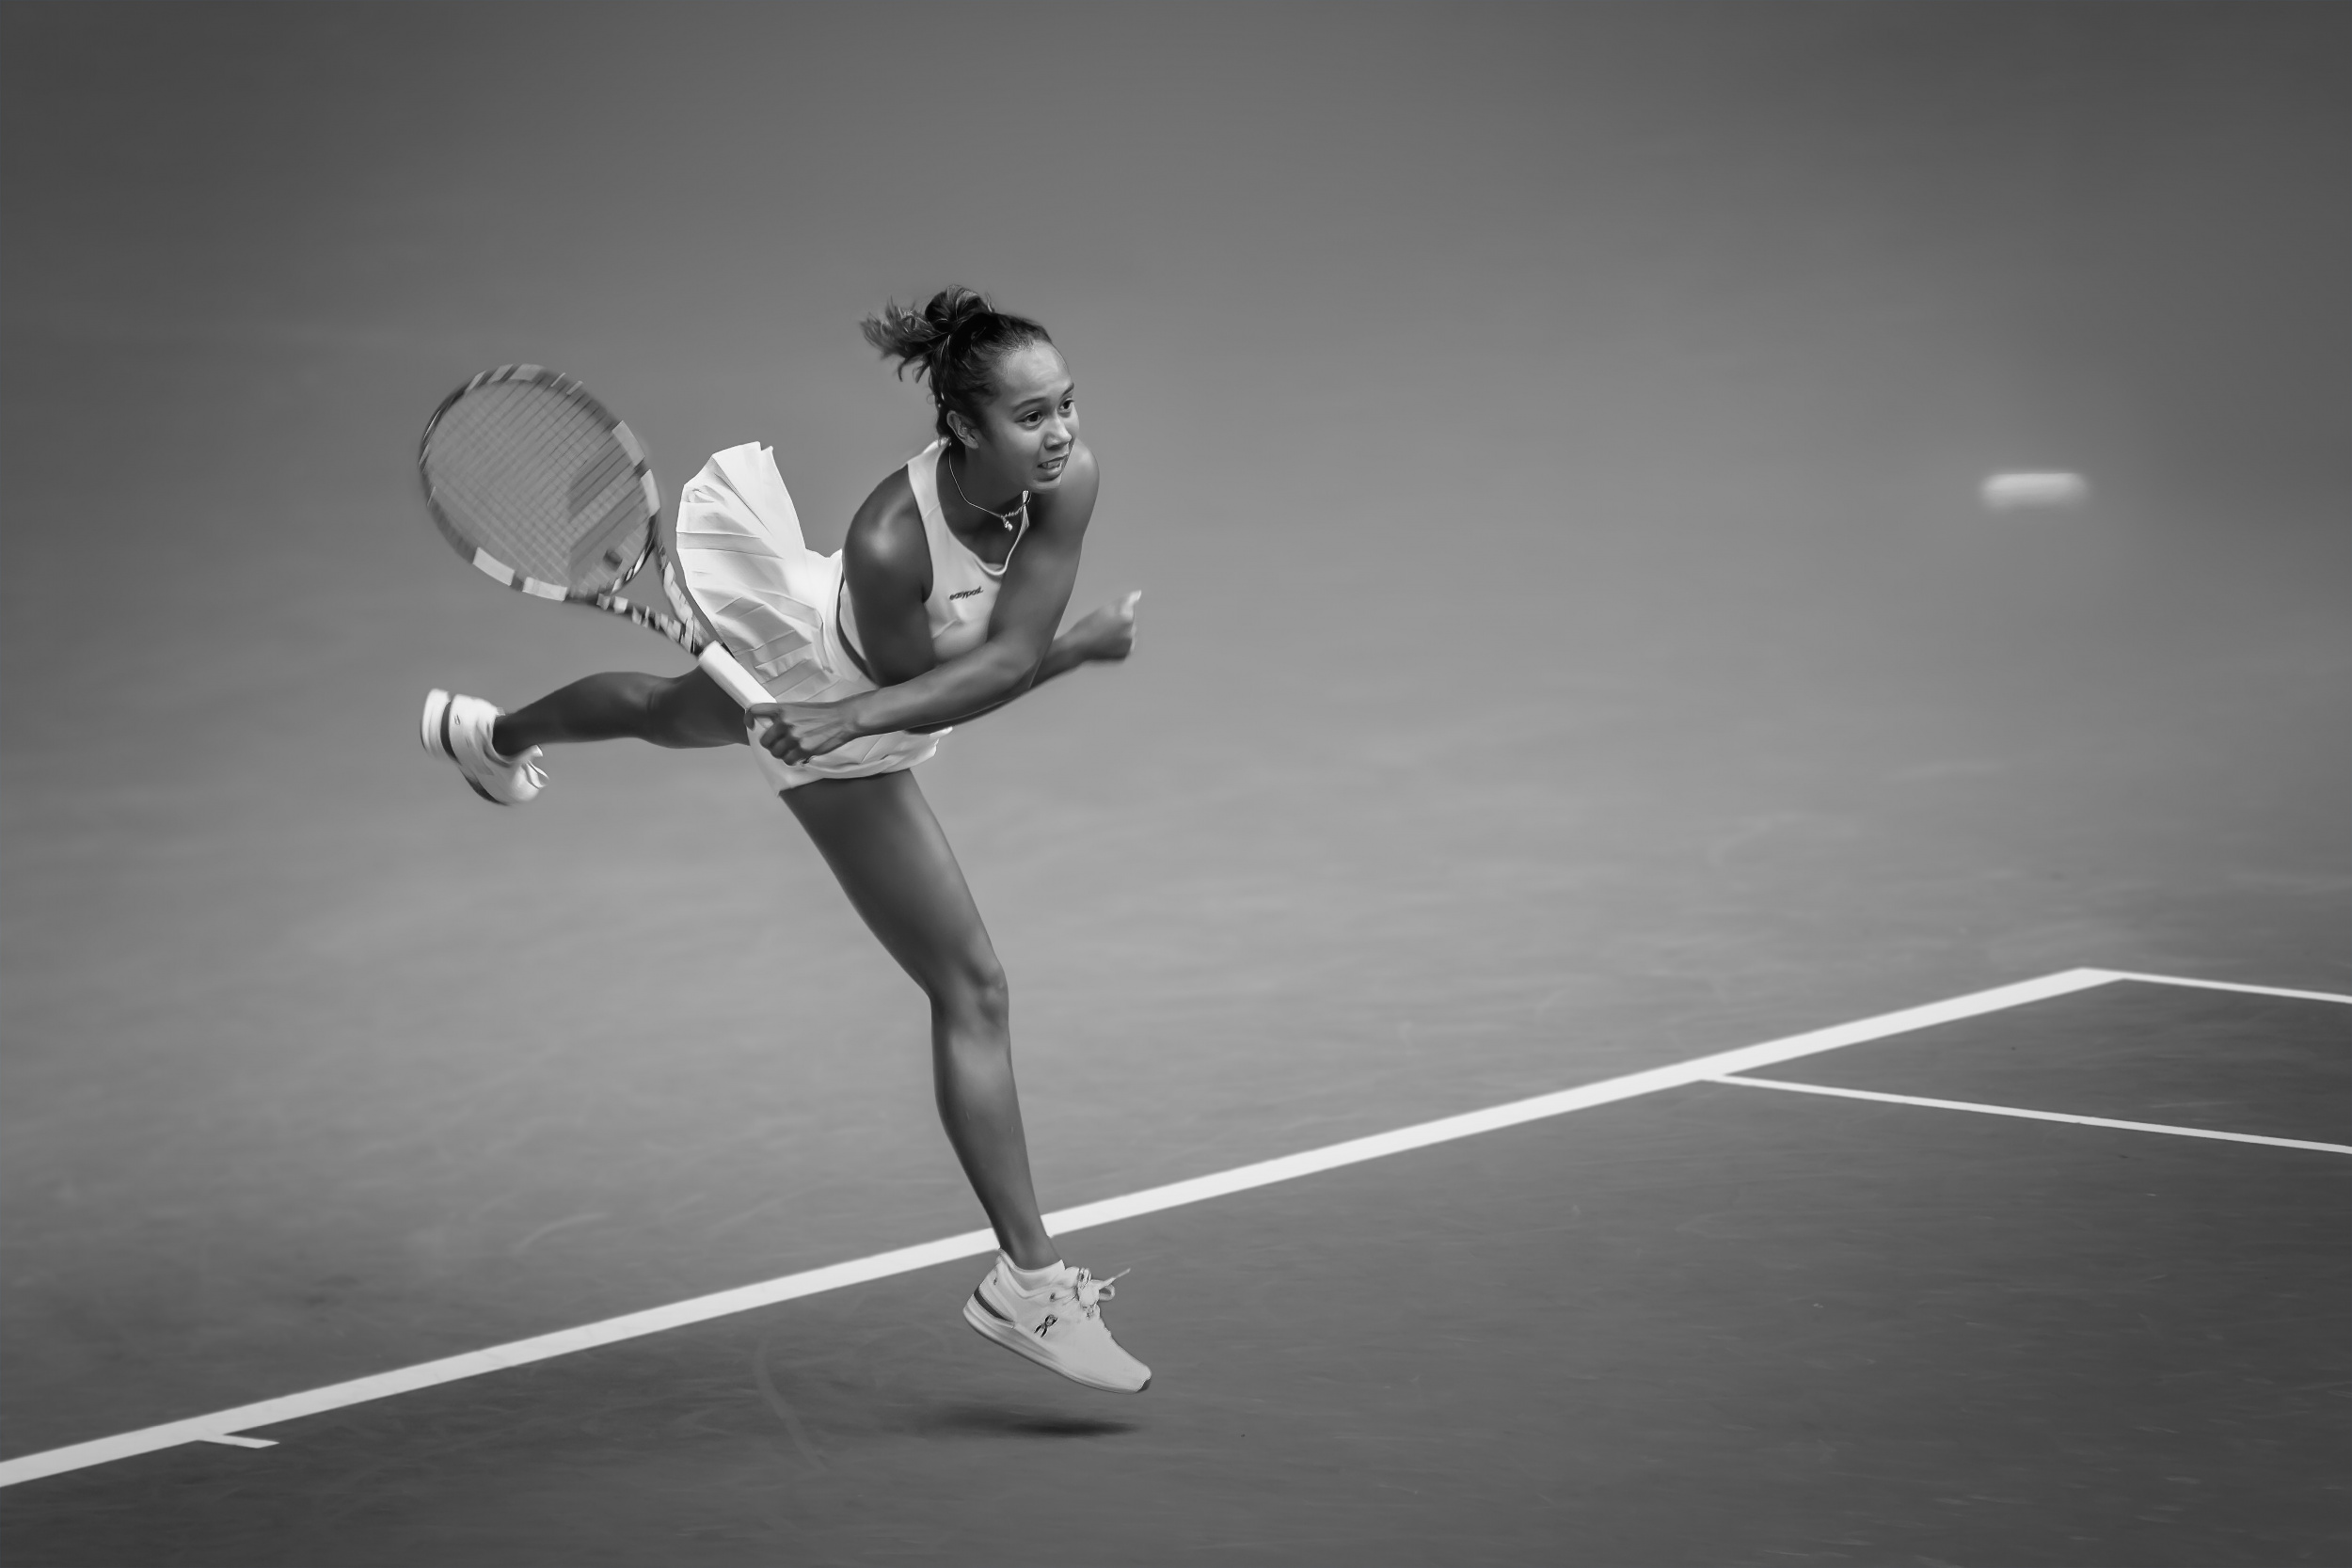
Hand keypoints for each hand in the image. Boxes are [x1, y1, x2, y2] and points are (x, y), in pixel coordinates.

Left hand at [749, 698, 865, 764]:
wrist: (842, 718)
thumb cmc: (822, 714)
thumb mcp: (798, 708)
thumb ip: (783, 716)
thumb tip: (771, 728)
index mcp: (782, 709)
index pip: (755, 710)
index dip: (748, 719)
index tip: (750, 725)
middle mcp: (785, 722)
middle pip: (765, 741)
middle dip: (772, 745)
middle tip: (782, 743)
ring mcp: (794, 736)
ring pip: (776, 753)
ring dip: (783, 754)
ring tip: (794, 748)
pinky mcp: (803, 749)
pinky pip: (789, 760)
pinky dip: (793, 760)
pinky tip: (801, 754)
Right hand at [1068, 590, 1142, 662]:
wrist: (1078, 647)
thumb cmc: (1089, 625)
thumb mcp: (1105, 608)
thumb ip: (1125, 601)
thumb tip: (1138, 594)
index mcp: (1128, 619)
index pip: (1130, 609)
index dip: (1116, 612)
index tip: (1105, 618)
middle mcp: (1132, 633)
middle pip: (1131, 622)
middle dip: (1121, 622)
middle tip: (1103, 627)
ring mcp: (1129, 645)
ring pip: (1129, 634)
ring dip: (1121, 633)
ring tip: (1104, 635)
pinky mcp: (1125, 654)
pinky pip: (1126, 645)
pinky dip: (1119, 644)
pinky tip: (1107, 643)